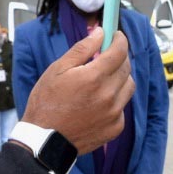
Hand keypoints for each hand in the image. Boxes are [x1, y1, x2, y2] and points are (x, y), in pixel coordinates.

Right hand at [22, 29, 134, 154]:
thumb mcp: (58, 69)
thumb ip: (82, 49)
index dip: (120, 40)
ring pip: (128, 87)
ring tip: (102, 80)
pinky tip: (99, 102)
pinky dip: (115, 100)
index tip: (116, 35)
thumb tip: (100, 33)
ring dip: (120, 79)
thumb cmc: (46, 102)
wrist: (44, 140)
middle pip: (126, 68)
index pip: (119, 51)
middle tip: (107, 57)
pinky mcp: (115, 128)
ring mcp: (114, 113)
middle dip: (119, 58)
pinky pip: (123, 107)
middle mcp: (109, 95)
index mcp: (94, 77)